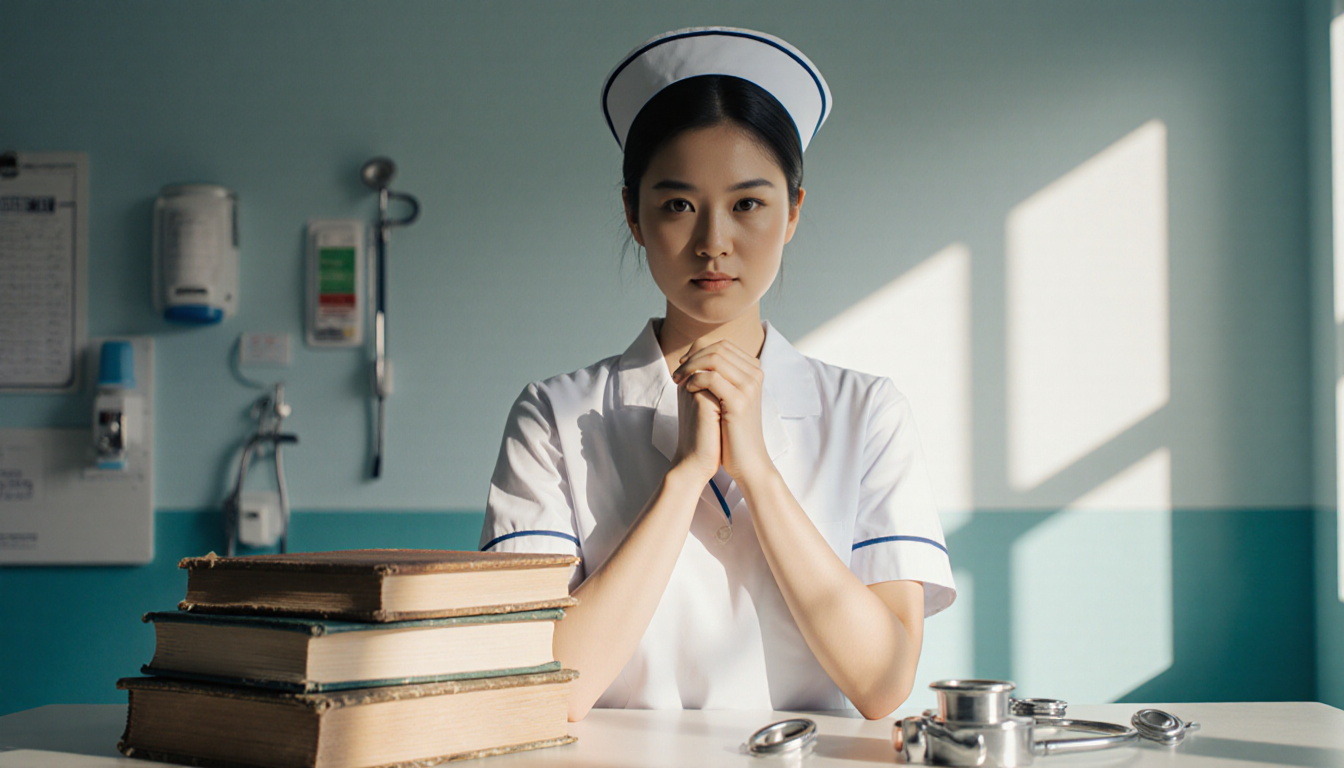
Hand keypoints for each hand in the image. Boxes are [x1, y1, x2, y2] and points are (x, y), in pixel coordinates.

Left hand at [672, 339, 771, 481]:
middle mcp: (755, 374)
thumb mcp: (727, 397)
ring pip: (714, 358)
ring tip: (678, 380)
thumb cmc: (733, 430)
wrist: (747, 460)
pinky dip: (694, 379)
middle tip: (677, 372)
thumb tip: (696, 353)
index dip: (698, 350)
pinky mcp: (739, 401)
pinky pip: (711, 377)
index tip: (682, 364)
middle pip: (718, 348)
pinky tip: (687, 390)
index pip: (723, 345)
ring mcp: (749, 386)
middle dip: (692, 356)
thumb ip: (719, 375)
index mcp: (754, 371)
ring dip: (690, 366)